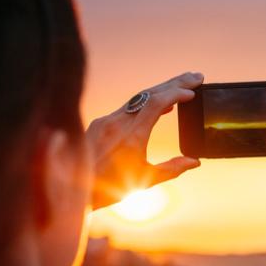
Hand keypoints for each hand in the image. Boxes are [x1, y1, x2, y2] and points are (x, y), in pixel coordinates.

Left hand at [87, 72, 202, 208]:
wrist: (70, 190)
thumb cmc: (109, 190)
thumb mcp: (144, 181)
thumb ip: (172, 169)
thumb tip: (194, 162)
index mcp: (131, 137)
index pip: (156, 103)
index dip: (176, 93)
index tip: (192, 92)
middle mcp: (117, 123)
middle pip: (150, 93)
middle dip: (175, 83)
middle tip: (196, 76)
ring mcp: (106, 121)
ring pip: (138, 98)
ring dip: (162, 89)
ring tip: (183, 85)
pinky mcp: (100, 123)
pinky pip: (127, 106)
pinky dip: (146, 100)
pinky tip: (159, 102)